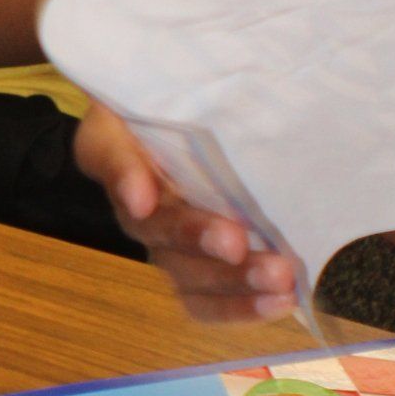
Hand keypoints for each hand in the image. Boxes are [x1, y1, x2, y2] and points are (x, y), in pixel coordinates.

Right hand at [73, 103, 297, 322]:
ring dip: (234, 286)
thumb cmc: (181, 89)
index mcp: (115, 149)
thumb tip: (139, 196)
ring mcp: (172, 240)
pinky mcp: (206, 262)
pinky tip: (282, 300)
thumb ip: (145, 125)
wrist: (206, 104)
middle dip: (203, 247)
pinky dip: (245, 306)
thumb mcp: (158, 90)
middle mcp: (138, 204)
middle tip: (245, 249)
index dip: (128, 181)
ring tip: (280, 282)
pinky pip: (211, 299)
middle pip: (159, 237)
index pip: (112, 161)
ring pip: (188, 277)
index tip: (146, 199)